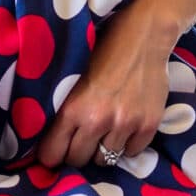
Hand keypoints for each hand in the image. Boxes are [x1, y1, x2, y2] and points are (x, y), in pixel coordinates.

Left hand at [33, 8, 169, 169]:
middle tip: (78, 141)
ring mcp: (125, 124)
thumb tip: (47, 136)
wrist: (143, 35)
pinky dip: (126, 145)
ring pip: (105, 160)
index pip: (53, 153)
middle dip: (75, 154)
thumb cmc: (101, 50)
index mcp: (73, 108)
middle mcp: (98, 120)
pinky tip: (123, 127)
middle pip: (79, 160)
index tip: (52, 153)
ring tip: (102, 132)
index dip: (51, 155)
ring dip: (101, 150)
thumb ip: (62, 107)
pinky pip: (131, 152)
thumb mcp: (71, 76)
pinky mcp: (148, 125)